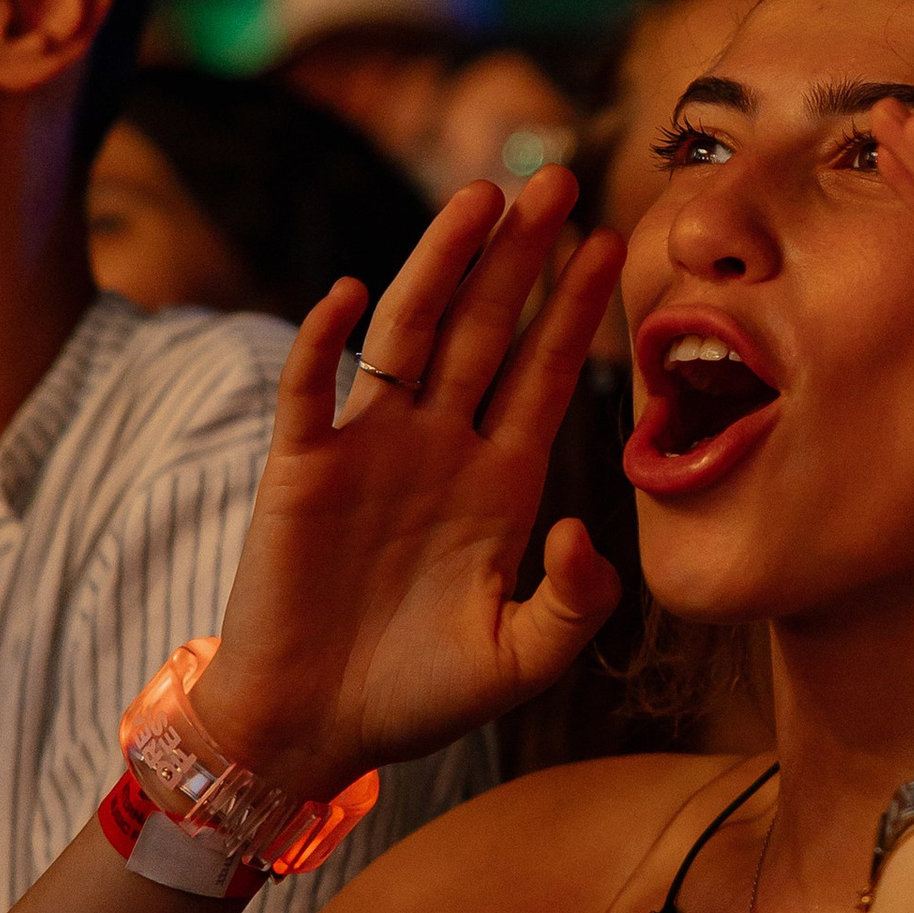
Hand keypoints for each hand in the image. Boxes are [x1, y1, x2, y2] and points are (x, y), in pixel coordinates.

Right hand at [194, 172, 625, 783]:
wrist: (311, 733)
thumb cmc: (417, 695)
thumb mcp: (519, 659)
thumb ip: (573, 601)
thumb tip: (583, 521)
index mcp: (499, 481)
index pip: (543, 373)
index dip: (575, 308)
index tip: (612, 239)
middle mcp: (439, 446)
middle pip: (486, 328)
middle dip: (521, 255)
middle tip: (558, 179)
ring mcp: (369, 449)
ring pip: (408, 334)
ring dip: (439, 265)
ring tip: (478, 198)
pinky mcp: (301, 470)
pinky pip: (310, 394)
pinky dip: (320, 343)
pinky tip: (341, 294)